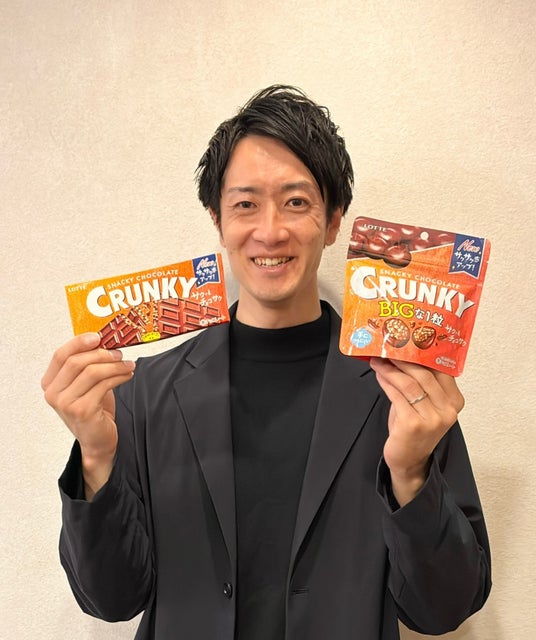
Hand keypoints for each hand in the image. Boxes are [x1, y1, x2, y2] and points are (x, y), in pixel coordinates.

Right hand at [41, 333, 135, 497]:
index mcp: (50, 383)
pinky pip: (103, 385)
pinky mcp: (82, 411)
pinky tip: (127, 375)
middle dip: (102, 354)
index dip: (79, 342)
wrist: (98, 440)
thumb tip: (103, 341)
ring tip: (128, 365)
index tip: (98, 336)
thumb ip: (87, 364)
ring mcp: (65, 404)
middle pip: (77, 361)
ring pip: (92, 372)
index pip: (60, 355)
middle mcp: (53, 393)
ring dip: (114, 365)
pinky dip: (119, 377)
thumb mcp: (86, 383)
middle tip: (120, 354)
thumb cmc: (93, 409)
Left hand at [369, 357, 464, 505]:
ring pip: (409, 383)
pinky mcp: (413, 424)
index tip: (407, 342)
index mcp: (455, 402)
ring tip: (378, 360)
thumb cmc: (414, 429)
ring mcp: (432, 419)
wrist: (409, 461)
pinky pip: (397, 395)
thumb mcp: (424, 405)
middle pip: (424, 374)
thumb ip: (421, 384)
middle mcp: (448, 410)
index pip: (441, 370)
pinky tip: (379, 375)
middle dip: (403, 358)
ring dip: (390, 369)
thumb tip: (402, 355)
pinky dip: (386, 382)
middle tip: (388, 348)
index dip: (423, 354)